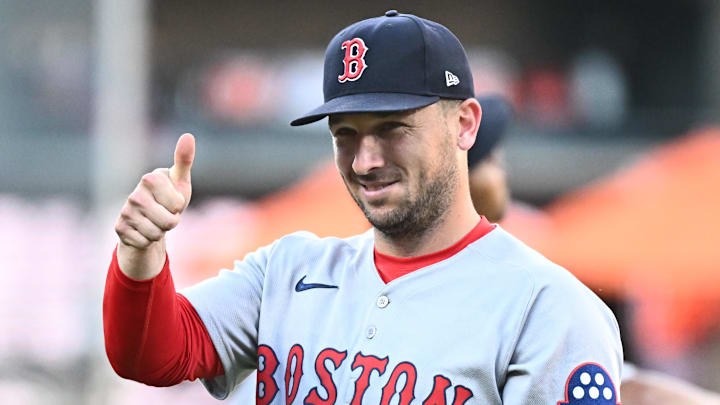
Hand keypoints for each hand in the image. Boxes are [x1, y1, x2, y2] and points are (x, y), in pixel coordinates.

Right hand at [114, 133, 194, 278]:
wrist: (149, 219)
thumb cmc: (169, 196)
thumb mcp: (180, 180)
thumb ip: (184, 160)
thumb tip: (188, 135)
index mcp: (150, 178)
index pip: (178, 204)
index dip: (179, 206)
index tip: (172, 200)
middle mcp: (134, 194)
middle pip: (169, 222)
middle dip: (171, 221)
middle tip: (165, 213)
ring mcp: (125, 211)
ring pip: (156, 234)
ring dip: (161, 231)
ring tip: (155, 221)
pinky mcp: (119, 228)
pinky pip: (145, 242)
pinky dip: (149, 240)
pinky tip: (144, 230)